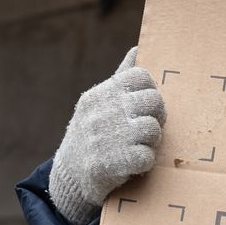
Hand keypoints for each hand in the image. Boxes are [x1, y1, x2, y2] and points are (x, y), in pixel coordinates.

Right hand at [48, 47, 165, 224]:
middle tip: (147, 129)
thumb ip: (121, 77)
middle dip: (157, 117)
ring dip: (152, 142)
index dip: (150, 90)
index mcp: (101, 94)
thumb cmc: (91, 134)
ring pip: (153, 129)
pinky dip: (145, 163)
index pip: (141, 76)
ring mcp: (106, 137)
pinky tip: (135, 164)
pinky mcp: (111, 163)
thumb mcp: (99, 102)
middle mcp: (102, 112)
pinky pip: (147, 157)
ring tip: (141, 146)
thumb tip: (138, 49)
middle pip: (153, 101)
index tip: (145, 106)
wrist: (68, 175)